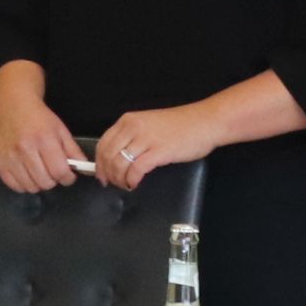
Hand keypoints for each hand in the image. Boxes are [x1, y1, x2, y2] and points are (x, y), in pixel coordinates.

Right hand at [0, 66, 81, 194]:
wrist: (15, 107)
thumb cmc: (40, 119)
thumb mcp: (61, 131)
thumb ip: (73, 150)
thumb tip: (83, 168)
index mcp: (44, 140)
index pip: (59, 172)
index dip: (68, 178)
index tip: (68, 175)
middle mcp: (25, 150)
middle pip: (45, 182)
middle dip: (54, 180)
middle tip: (53, 172)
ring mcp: (10, 158)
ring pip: (30, 187)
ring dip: (39, 184)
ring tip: (40, 172)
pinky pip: (15, 186)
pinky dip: (24, 184)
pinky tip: (27, 174)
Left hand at [97, 101, 226, 190]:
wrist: (206, 122)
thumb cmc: (183, 125)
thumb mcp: (150, 124)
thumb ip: (133, 137)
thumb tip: (119, 156)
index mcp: (129, 120)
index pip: (102, 144)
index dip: (99, 163)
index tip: (102, 174)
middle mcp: (133, 128)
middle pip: (107, 156)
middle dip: (107, 174)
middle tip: (113, 184)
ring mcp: (145, 139)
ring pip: (119, 164)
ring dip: (119, 179)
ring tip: (126, 184)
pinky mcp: (158, 152)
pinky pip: (135, 170)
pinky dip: (131, 180)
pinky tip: (135, 183)